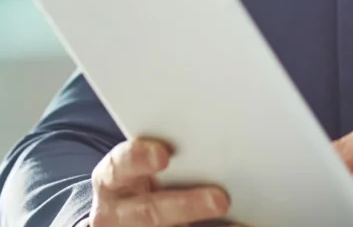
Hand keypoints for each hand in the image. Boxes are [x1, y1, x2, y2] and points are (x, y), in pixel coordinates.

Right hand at [88, 138, 230, 226]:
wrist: (119, 215)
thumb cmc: (141, 176)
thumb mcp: (141, 163)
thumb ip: (170, 151)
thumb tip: (215, 135)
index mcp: (112, 179)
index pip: (120, 166)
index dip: (138, 159)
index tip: (163, 155)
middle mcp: (117, 212)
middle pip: (149, 212)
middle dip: (186, 206)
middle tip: (220, 200)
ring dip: (202, 225)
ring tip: (237, 221)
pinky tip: (239, 226)